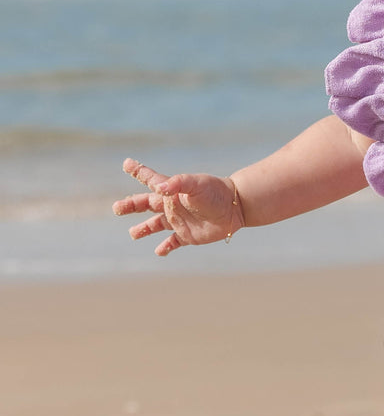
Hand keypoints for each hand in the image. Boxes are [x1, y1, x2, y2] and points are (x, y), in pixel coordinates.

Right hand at [112, 159, 242, 256]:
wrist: (235, 207)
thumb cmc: (216, 192)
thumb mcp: (196, 185)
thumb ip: (178, 184)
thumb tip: (158, 188)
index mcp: (172, 191)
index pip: (151, 180)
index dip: (138, 171)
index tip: (126, 163)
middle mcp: (173, 205)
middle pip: (146, 205)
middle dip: (131, 206)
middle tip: (116, 208)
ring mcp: (179, 221)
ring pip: (156, 225)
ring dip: (144, 229)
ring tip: (133, 233)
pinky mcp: (188, 236)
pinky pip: (173, 242)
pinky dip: (165, 247)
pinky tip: (159, 251)